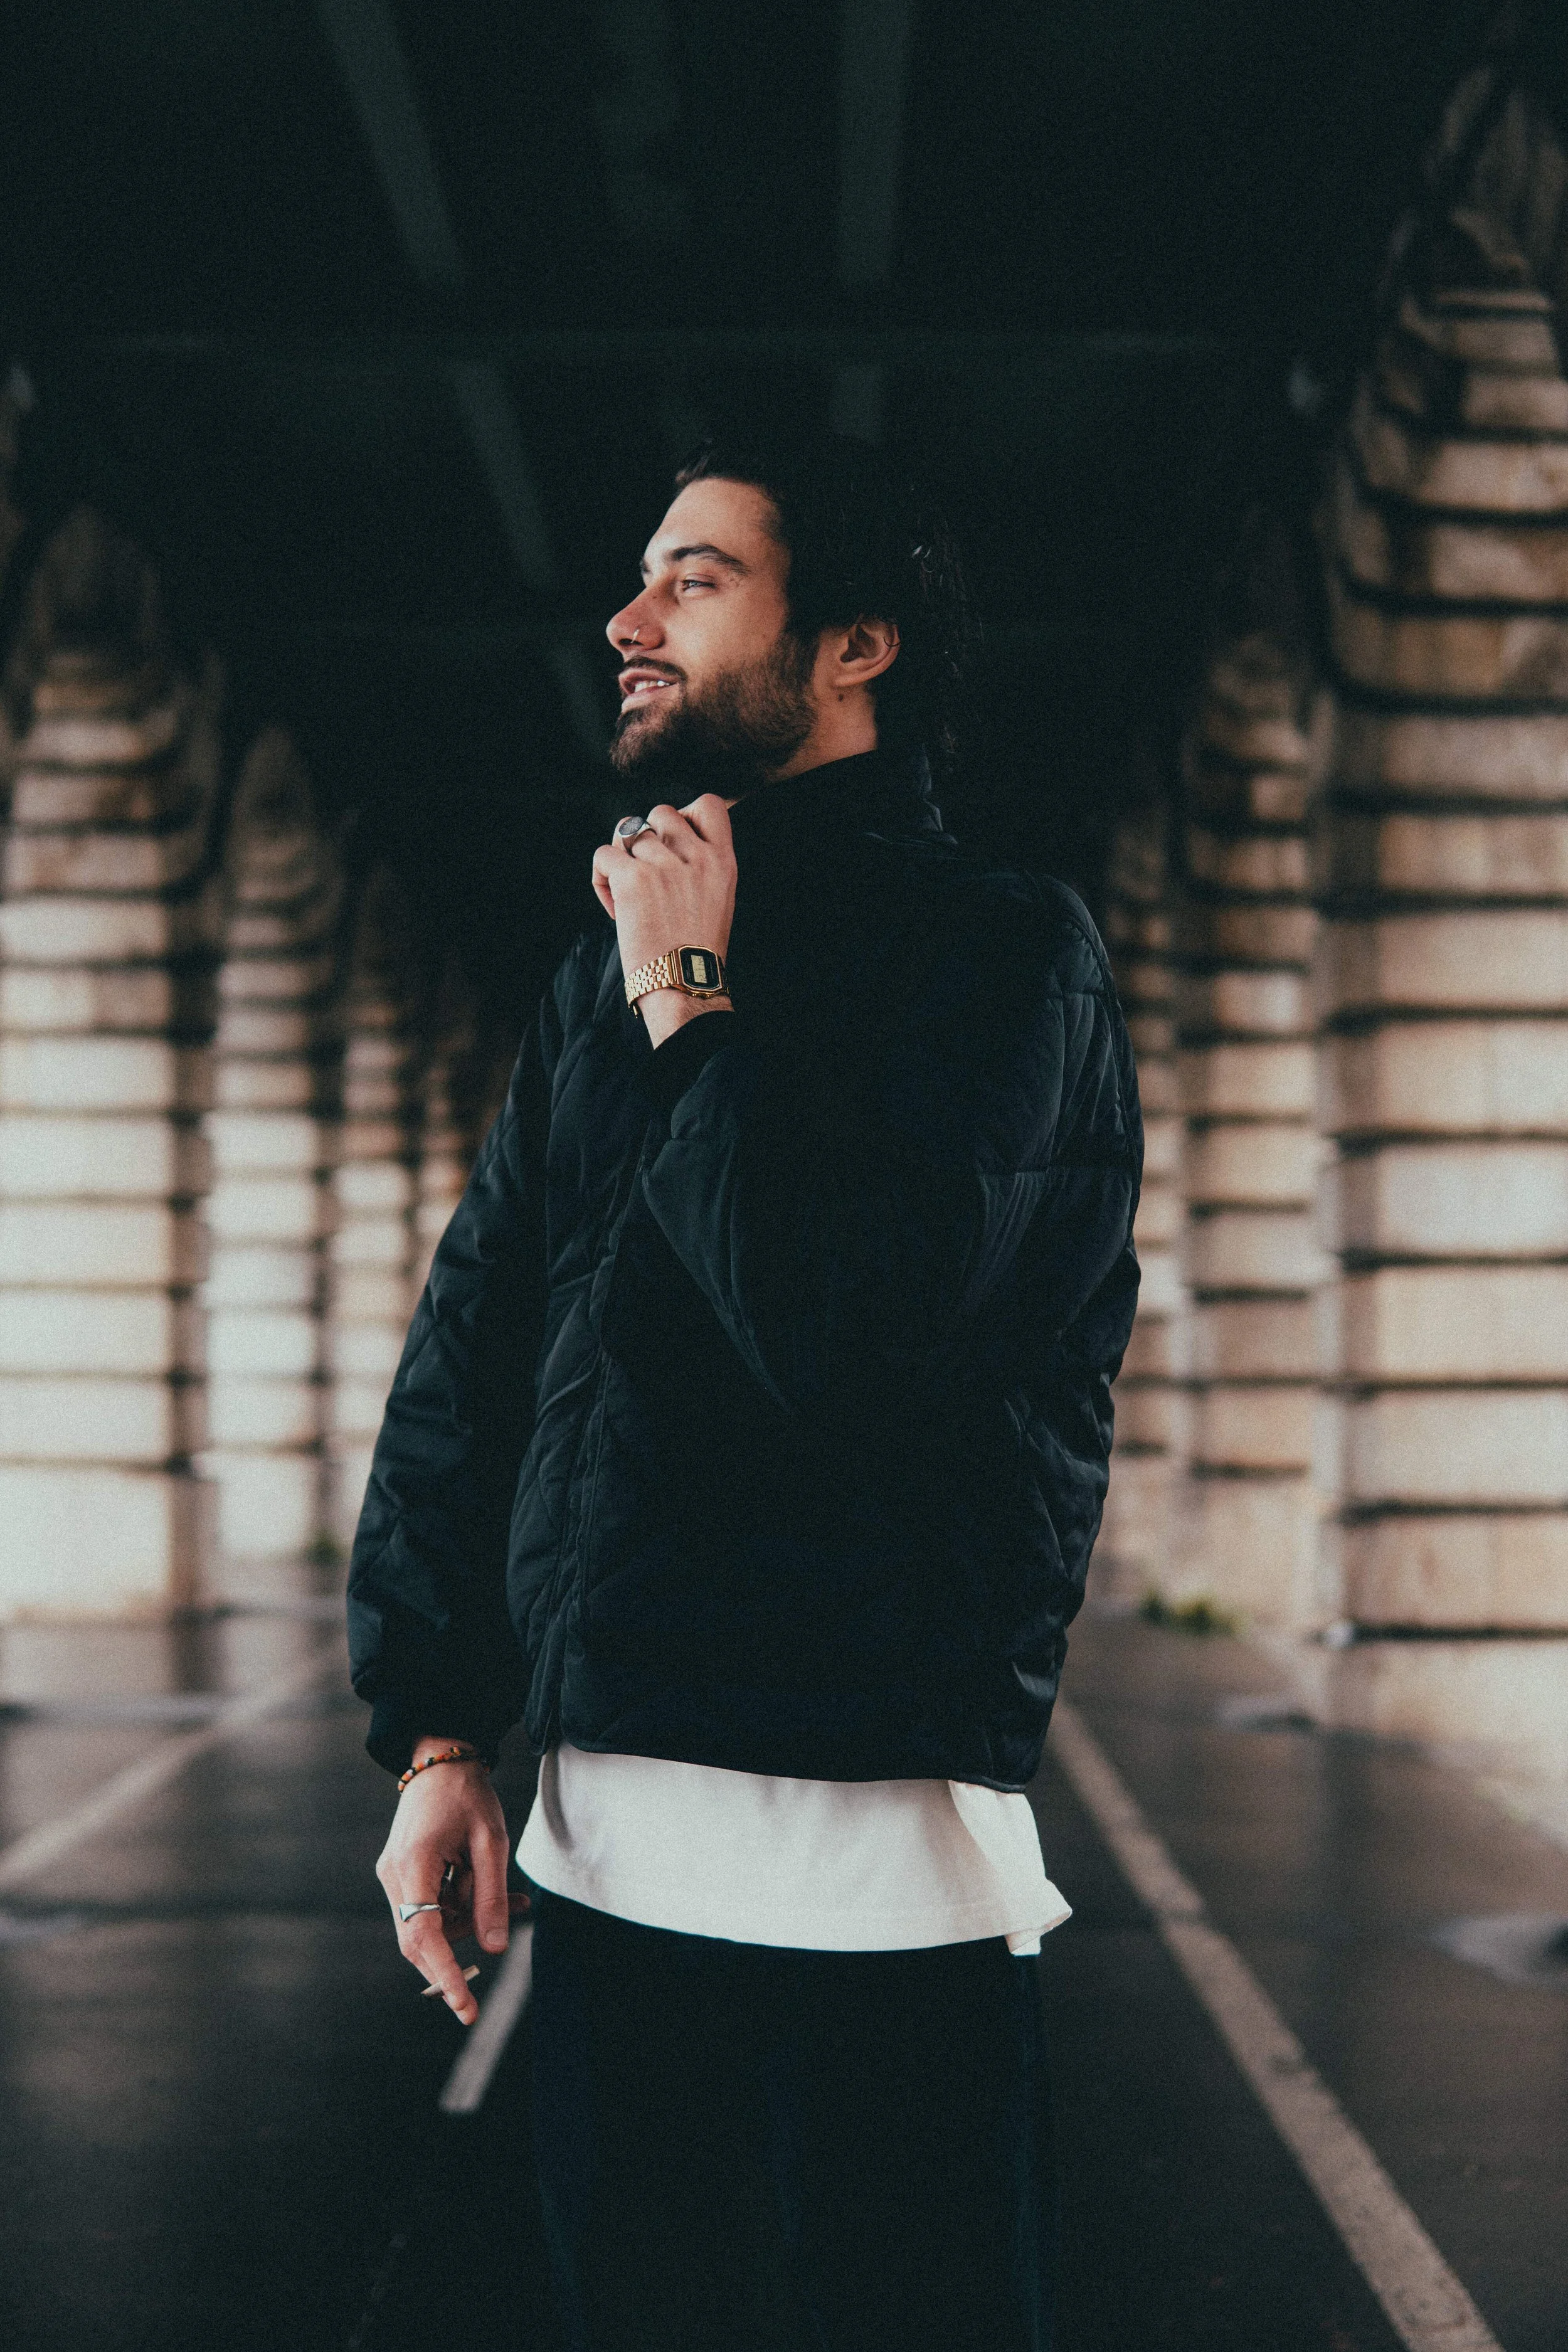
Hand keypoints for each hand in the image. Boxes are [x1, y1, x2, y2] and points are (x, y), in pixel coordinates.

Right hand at [375, 1748, 510, 2024]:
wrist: (441, 1760)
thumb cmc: (468, 1795)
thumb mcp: (491, 1843)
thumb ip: (492, 1897)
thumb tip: (494, 1949)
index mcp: (413, 1864)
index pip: (423, 1937)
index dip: (445, 1975)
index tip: (466, 2008)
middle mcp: (394, 1875)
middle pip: (422, 1939)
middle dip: (463, 1945)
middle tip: (506, 1925)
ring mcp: (394, 1875)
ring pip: (431, 1925)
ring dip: (470, 1919)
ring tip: (513, 1897)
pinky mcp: (402, 1874)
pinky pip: (432, 1907)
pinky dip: (461, 1906)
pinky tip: (493, 1889)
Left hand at [592, 795, 736, 1043]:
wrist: (684, 985)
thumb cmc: (696, 952)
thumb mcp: (717, 899)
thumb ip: (701, 865)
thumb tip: (667, 843)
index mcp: (722, 860)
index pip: (708, 804)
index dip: (685, 814)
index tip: (676, 841)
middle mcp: (696, 855)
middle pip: (661, 812)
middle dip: (648, 838)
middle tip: (646, 874)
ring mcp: (664, 864)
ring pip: (629, 832)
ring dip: (623, 860)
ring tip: (629, 895)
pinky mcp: (633, 877)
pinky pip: (605, 855)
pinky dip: (602, 878)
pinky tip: (615, 907)